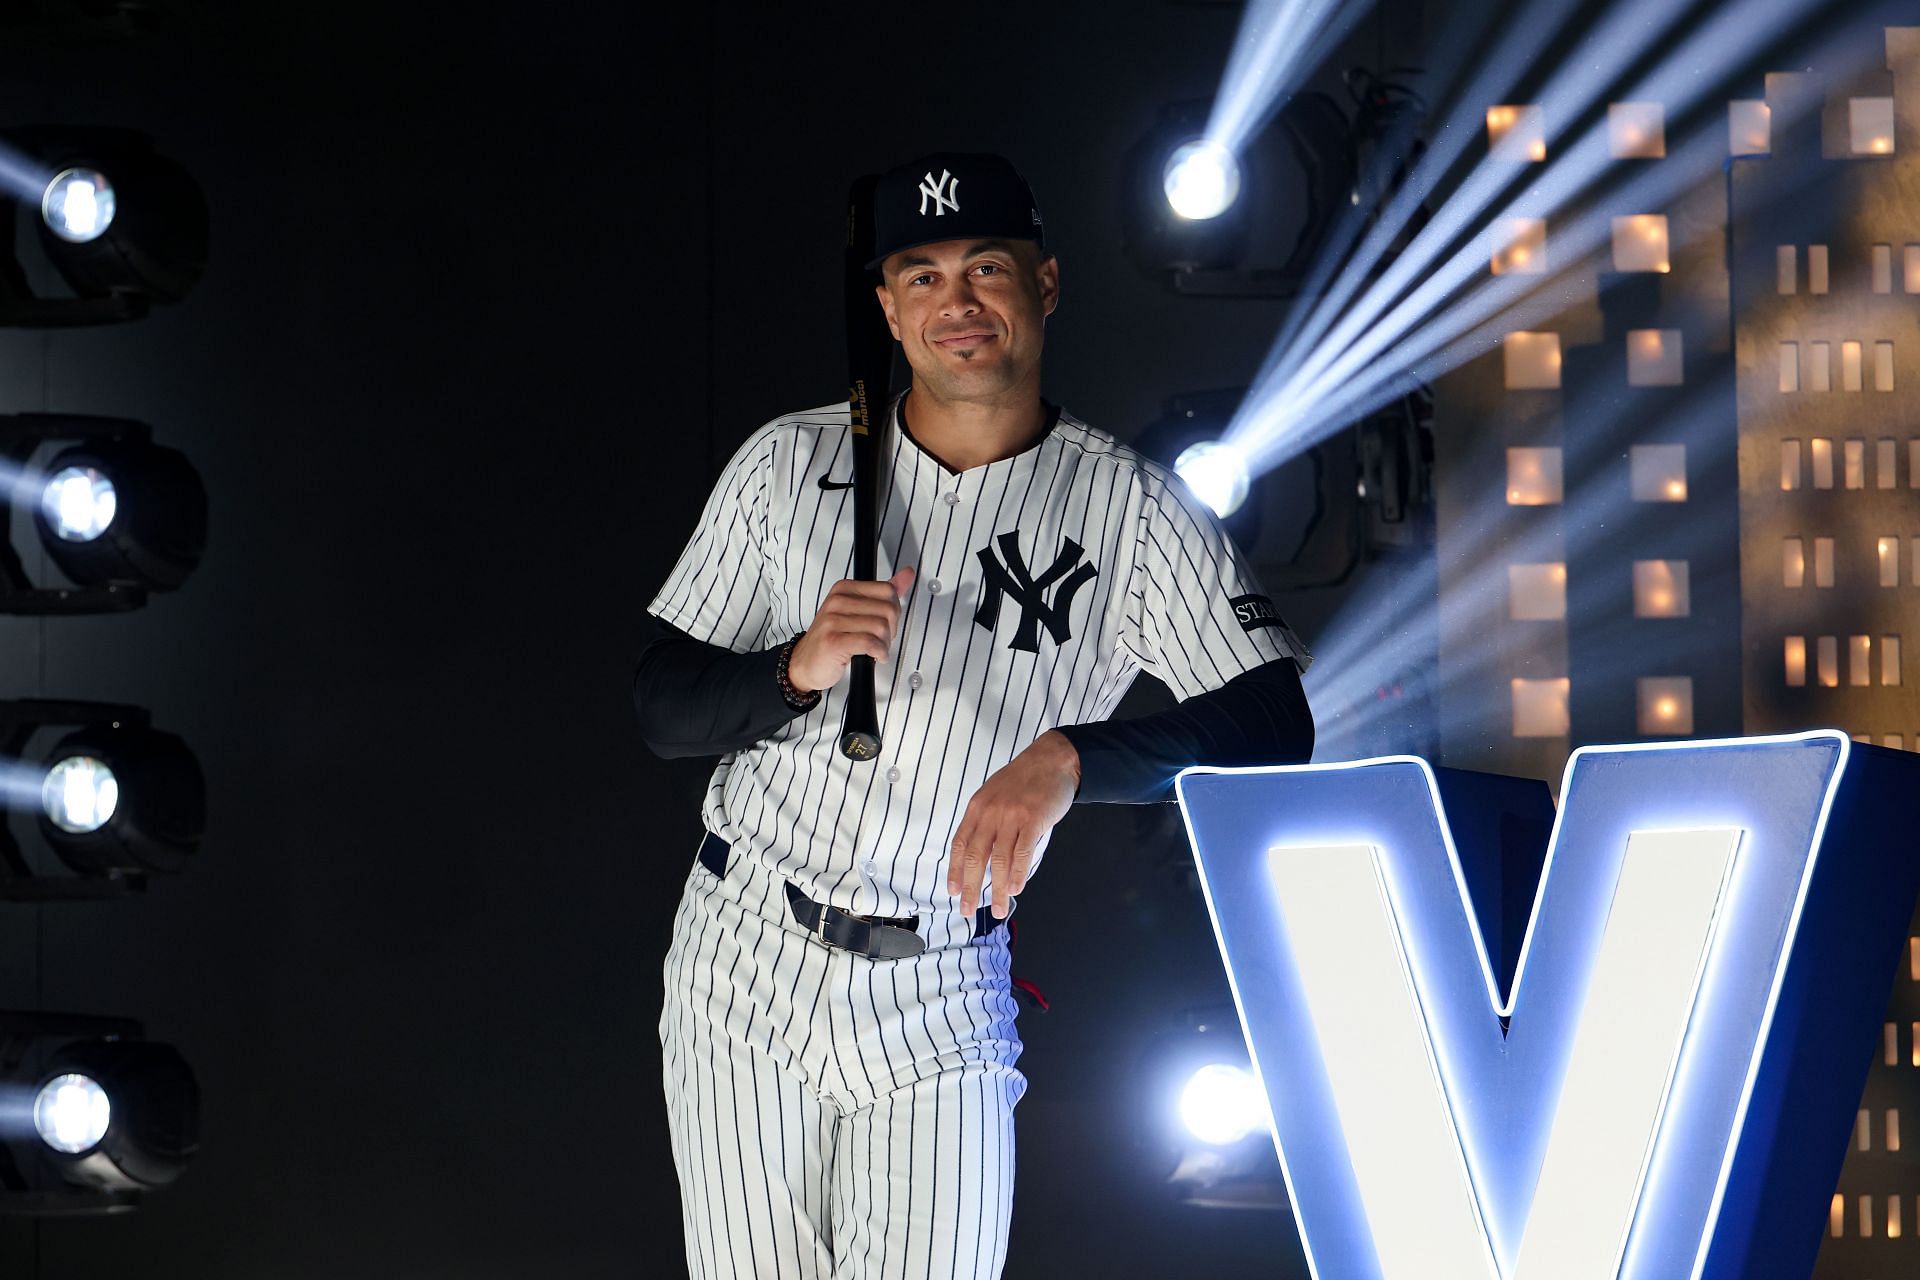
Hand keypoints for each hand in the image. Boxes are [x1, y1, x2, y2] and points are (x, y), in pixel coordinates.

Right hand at [787, 567, 914, 692]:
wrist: (805, 663)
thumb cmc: (833, 638)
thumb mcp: (857, 611)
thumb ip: (883, 593)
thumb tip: (907, 574)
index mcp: (844, 588)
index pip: (887, 590)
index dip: (893, 611)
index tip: (884, 624)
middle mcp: (837, 601)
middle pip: (888, 609)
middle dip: (891, 630)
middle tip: (881, 640)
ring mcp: (833, 620)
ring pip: (881, 627)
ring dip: (885, 644)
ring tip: (876, 649)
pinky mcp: (833, 641)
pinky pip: (870, 643)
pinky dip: (879, 652)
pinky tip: (875, 656)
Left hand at [948, 730, 1080, 918]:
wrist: (1052, 760)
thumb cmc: (1024, 780)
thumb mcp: (994, 794)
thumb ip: (986, 820)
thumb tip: (981, 854)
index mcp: (977, 807)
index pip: (959, 844)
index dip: (954, 870)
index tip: (953, 891)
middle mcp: (990, 813)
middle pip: (975, 857)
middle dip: (970, 888)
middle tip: (969, 910)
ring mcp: (1012, 816)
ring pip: (999, 860)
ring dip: (997, 889)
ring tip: (999, 908)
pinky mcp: (1033, 819)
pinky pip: (1022, 852)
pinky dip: (1017, 873)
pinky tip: (1015, 889)